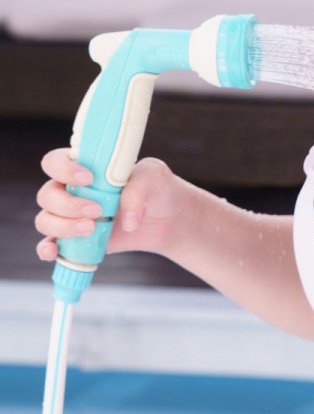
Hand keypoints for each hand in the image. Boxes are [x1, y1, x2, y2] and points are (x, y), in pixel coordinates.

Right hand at [35, 149, 187, 263]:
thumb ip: (138, 188)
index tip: (87, 178)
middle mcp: (71, 190)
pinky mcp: (75, 240)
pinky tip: (54, 252)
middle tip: (97, 210)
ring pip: (45, 220)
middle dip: (68, 205)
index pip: (54, 162)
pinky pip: (49, 245)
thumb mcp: (154, 177)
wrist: (168, 219)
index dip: (62, 169)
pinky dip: (46, 249)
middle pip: (47, 195)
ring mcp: (71, 216)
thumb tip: (126, 220)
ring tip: (91, 229)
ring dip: (62, 226)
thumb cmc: (157, 189)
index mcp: (85, 166)